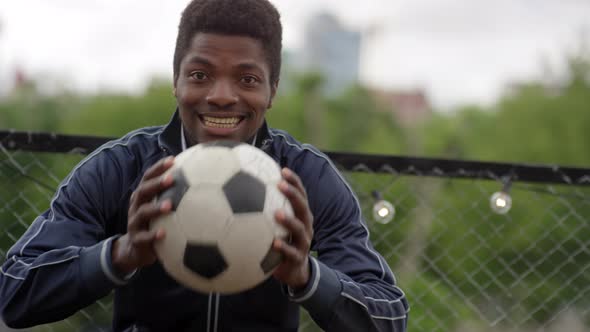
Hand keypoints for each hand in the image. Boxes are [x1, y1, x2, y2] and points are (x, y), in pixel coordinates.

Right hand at [112, 156, 174, 273]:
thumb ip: (175, 195)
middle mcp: (137, 206)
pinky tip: (164, 233)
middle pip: (143, 191)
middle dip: (156, 183)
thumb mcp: (161, 207)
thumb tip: (200, 179)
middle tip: (171, 179)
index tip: (173, 160)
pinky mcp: (137, 240)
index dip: (158, 168)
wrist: (136, 250)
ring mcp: (135, 223)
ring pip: (142, 213)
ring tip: (169, 206)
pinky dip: (153, 235)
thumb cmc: (154, 223)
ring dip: (155, 208)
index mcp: (143, 196)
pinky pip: (144, 238)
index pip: (148, 177)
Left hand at [272, 168, 313, 289]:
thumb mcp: (275, 227)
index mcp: (300, 216)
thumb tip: (243, 192)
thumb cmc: (281, 243)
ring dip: (289, 220)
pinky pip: (292, 253)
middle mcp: (304, 226)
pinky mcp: (298, 259)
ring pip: (300, 229)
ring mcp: (303, 242)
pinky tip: (274, 243)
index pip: (300, 195)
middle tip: (280, 184)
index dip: (294, 182)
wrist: (294, 272)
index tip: (282, 170)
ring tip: (277, 213)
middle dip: (293, 194)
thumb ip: (266, 211)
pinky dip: (284, 248)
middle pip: (303, 207)